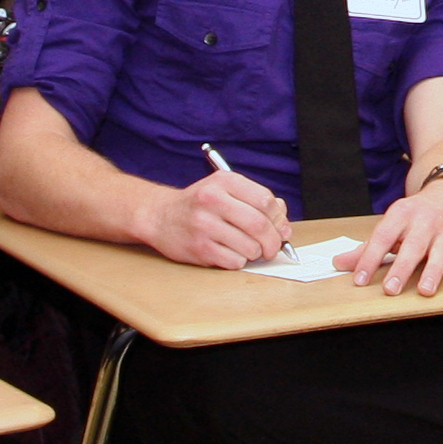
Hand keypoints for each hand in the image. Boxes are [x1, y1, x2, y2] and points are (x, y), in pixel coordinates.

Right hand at [137, 166, 291, 269]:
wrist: (159, 216)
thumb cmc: (199, 204)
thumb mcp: (226, 191)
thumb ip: (256, 201)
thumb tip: (283, 224)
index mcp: (224, 181)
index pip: (266, 201)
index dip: (279, 219)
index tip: (281, 228)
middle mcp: (213, 200)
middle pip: (260, 226)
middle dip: (273, 242)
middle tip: (273, 248)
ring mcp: (204, 225)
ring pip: (250, 247)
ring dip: (255, 253)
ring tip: (246, 248)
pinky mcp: (199, 248)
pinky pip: (235, 262)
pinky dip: (239, 261)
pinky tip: (229, 253)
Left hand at [355, 178, 442, 296]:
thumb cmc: (418, 214)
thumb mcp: (392, 223)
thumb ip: (368, 247)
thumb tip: (339, 264)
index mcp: (402, 215)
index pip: (383, 237)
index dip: (369, 258)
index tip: (359, 279)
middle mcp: (425, 222)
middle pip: (412, 246)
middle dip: (401, 268)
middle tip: (390, 289)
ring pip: (441, 253)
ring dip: (434, 272)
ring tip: (425, 290)